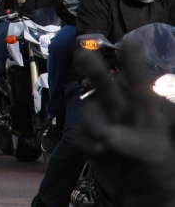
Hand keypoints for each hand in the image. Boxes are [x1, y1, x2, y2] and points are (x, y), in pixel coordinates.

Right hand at [73, 42, 174, 202]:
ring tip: (106, 145)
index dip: (132, 62)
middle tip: (83, 54)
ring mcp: (101, 119)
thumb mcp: (152, 153)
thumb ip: (130, 141)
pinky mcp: (85, 135)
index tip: (128, 42)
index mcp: (143, 106)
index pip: (139, 81)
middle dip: (94, 69)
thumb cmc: (153, 165)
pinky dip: (88, 146)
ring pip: (87, 113)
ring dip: (95, 128)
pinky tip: (100, 153)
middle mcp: (119, 107)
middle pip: (105, 84)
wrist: (138, 190)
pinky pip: (79, 134)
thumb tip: (105, 135)